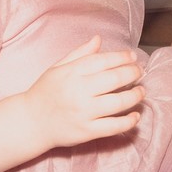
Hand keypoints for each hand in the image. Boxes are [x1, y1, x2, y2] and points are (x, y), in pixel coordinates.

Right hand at [24, 36, 143, 148]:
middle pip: (114, 79)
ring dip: (135, 96)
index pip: (103, 60)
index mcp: (71, 73)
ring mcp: (83, 113)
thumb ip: (79, 54)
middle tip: (139, 72)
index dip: (122, 57)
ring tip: (141, 92)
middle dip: (132, 73)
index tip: (133, 57)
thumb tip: (98, 39)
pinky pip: (113, 127)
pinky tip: (135, 116)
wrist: (30, 122)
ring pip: (118, 102)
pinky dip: (128, 121)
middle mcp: (78, 91)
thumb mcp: (57, 68)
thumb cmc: (45, 92)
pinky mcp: (87, 132)